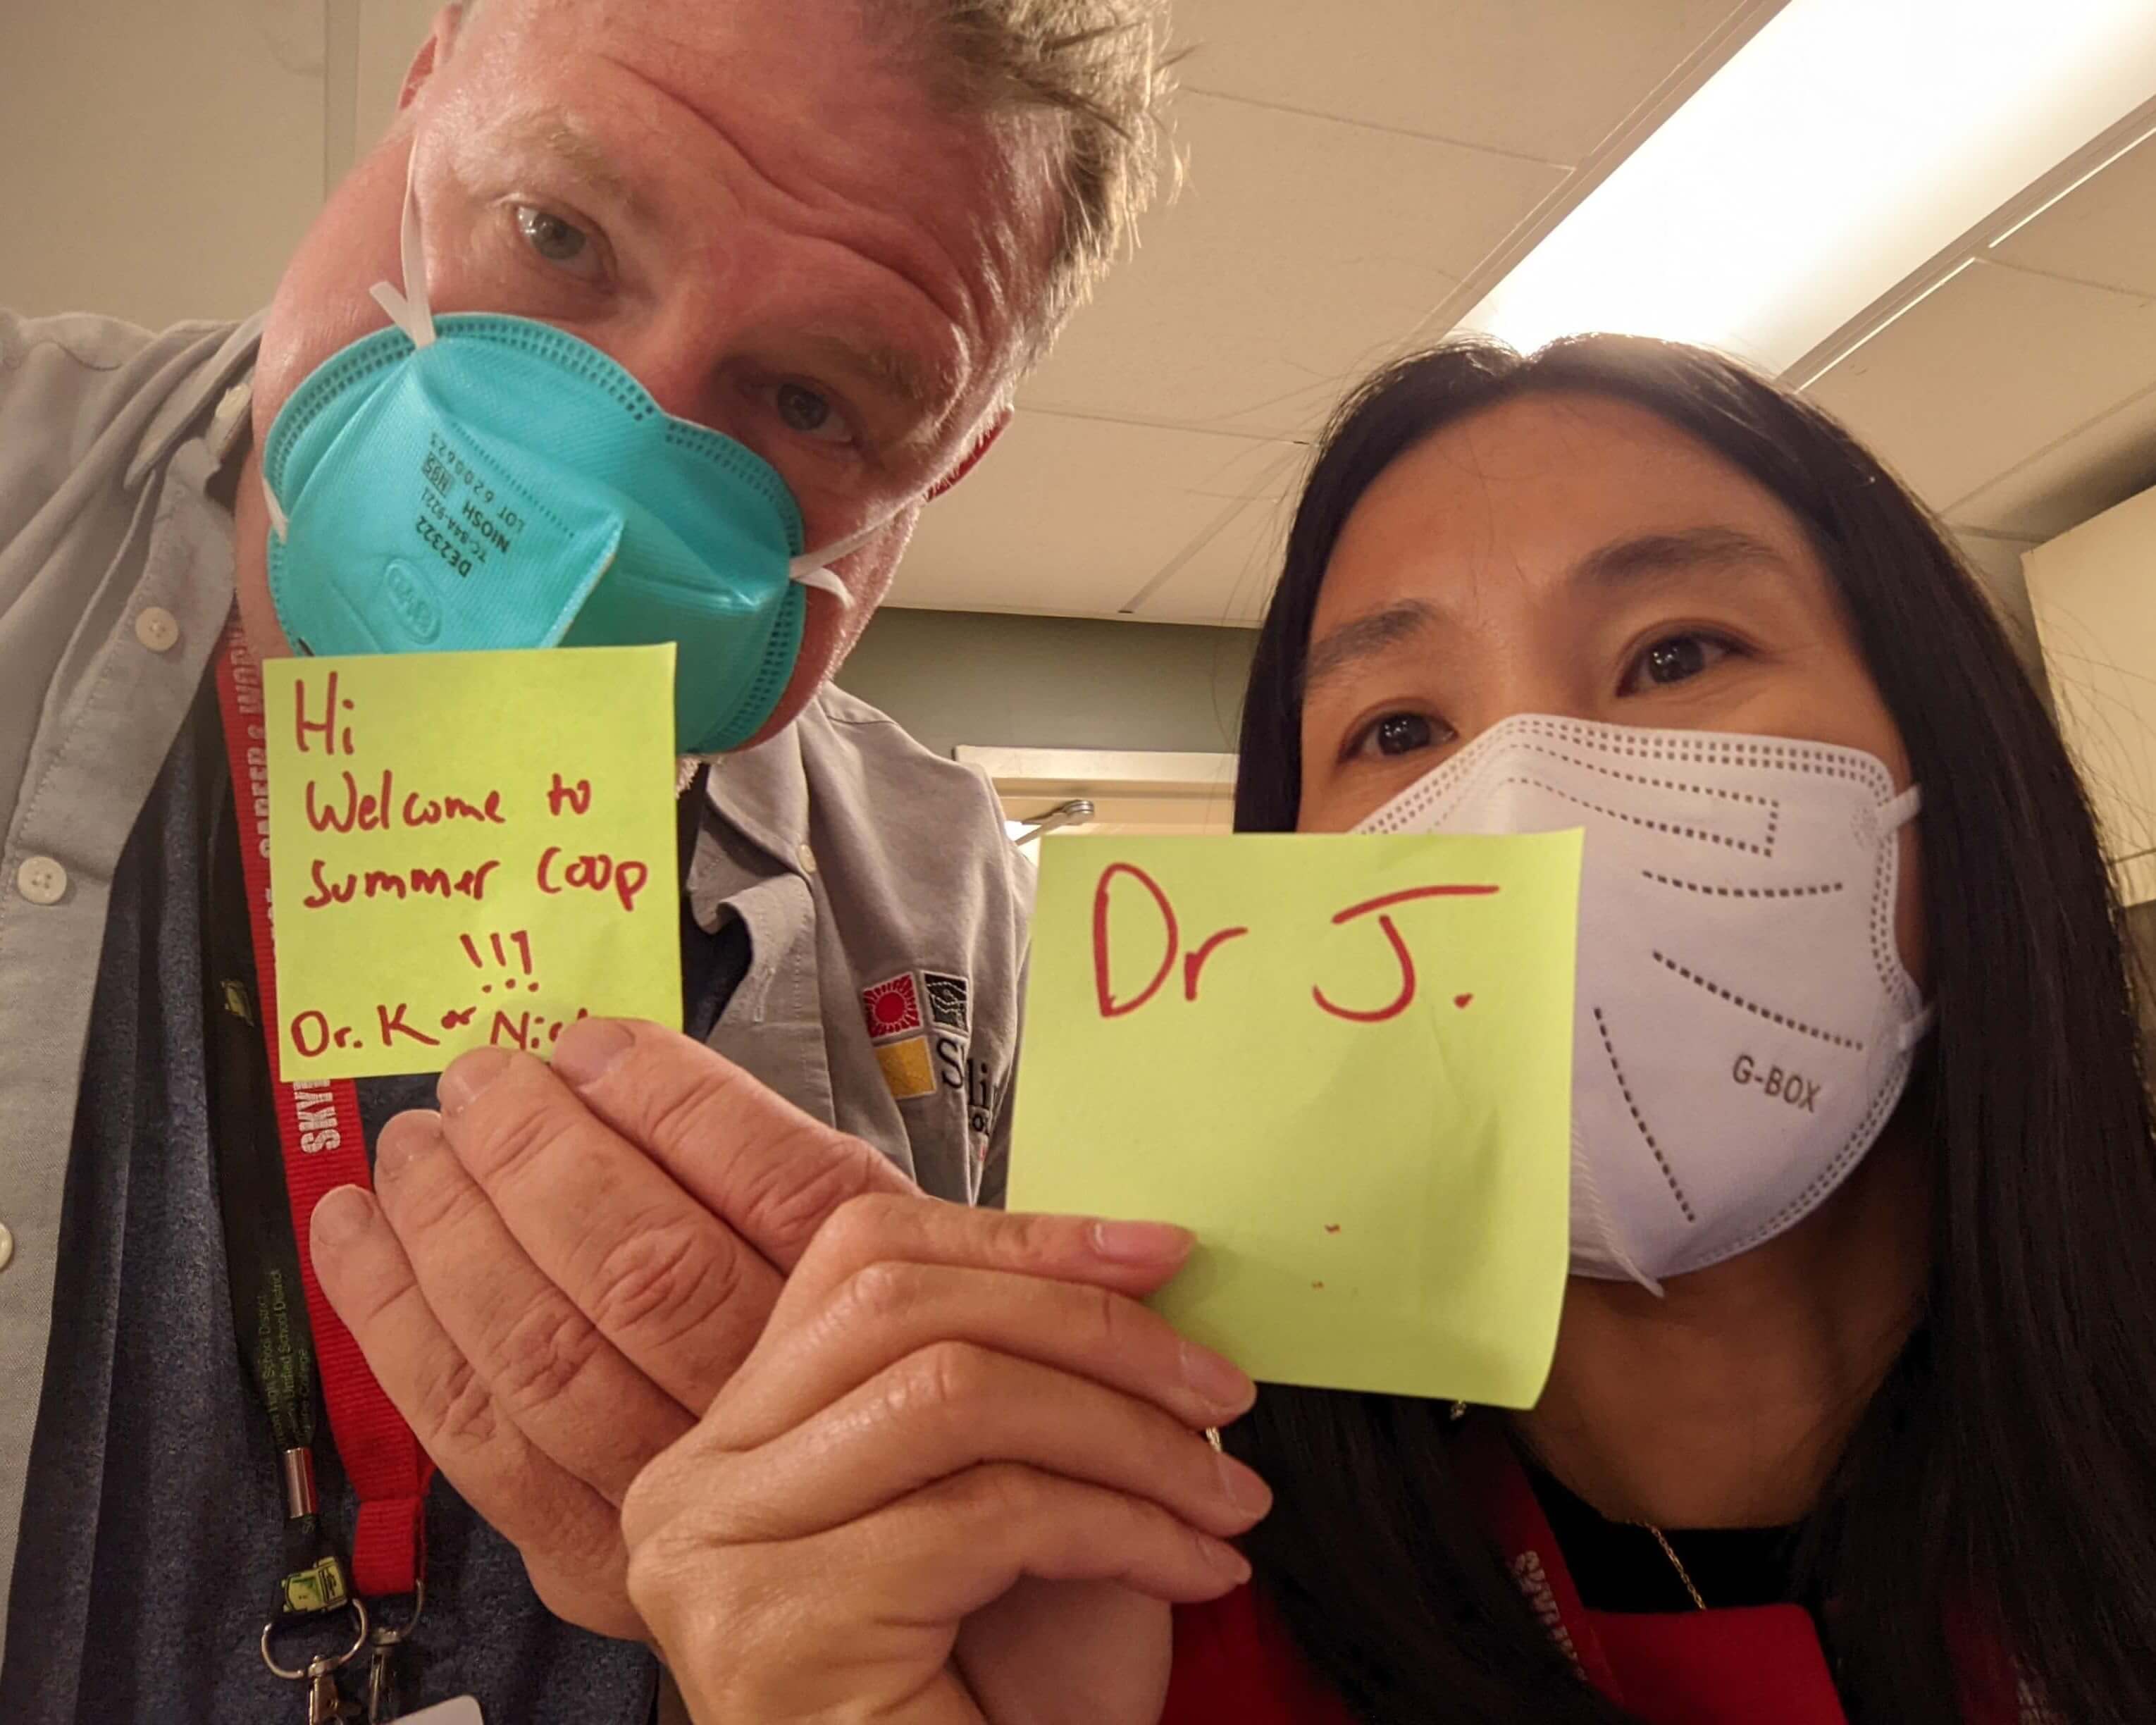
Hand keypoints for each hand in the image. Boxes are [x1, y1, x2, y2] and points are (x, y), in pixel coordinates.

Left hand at [311, 1018, 914, 1637]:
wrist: (872, 1569)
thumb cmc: (868, 1378)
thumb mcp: (896, 1261)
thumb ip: (786, 1178)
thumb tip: (614, 1065)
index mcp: (878, 1320)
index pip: (783, 1190)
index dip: (674, 1103)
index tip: (593, 1047)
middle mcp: (784, 1416)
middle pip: (649, 1270)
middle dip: (538, 1154)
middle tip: (478, 1082)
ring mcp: (682, 1497)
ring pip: (546, 1353)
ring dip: (453, 1231)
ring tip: (413, 1149)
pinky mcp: (591, 1561)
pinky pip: (475, 1440)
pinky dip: (398, 1328)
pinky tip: (357, 1240)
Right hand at [620, 1194, 1267, 1724]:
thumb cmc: (1000, 1706)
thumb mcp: (1016, 1501)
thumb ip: (1034, 1379)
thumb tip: (1139, 1258)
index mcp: (742, 1432)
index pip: (865, 1258)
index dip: (1020, 1237)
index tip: (1161, 1252)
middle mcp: (699, 1480)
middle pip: (902, 1306)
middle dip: (1091, 1328)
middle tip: (1220, 1389)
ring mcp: (718, 1553)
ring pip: (950, 1395)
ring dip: (1127, 1435)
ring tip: (1225, 1499)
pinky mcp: (776, 1631)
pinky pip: (987, 1514)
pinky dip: (1125, 1529)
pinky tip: (1193, 1568)